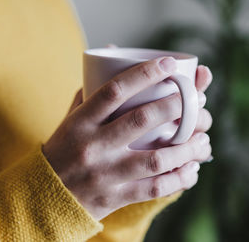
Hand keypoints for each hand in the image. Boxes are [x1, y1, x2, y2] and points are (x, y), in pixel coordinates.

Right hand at [42, 57, 212, 219]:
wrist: (45, 197)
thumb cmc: (64, 150)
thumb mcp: (71, 118)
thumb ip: (92, 89)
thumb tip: (111, 51)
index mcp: (81, 121)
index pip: (115, 90)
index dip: (145, 74)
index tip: (170, 64)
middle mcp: (93, 145)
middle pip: (142, 119)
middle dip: (177, 106)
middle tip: (198, 101)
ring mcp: (105, 173)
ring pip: (155, 158)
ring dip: (187, 147)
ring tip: (204, 138)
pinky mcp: (114, 197)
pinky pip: (154, 189)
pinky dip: (179, 178)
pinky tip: (193, 169)